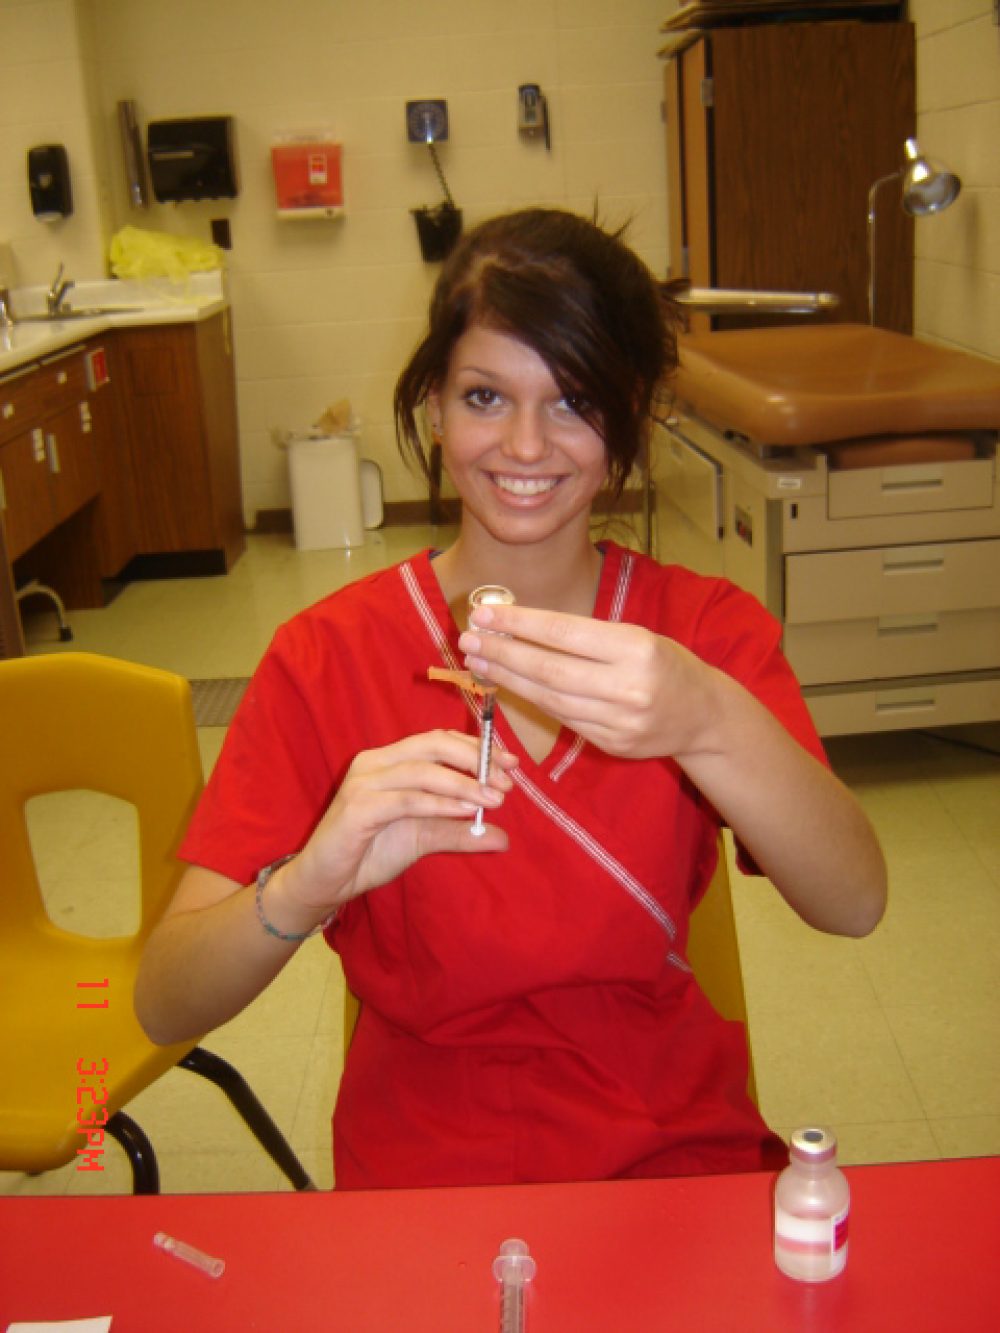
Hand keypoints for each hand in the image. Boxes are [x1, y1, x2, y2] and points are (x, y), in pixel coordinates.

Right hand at [272, 729, 517, 918]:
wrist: (326, 882)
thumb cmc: (369, 853)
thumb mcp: (424, 839)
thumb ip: (460, 833)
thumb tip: (503, 837)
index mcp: (391, 760)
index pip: (439, 740)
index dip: (477, 748)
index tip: (512, 764)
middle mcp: (376, 762)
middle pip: (433, 744)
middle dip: (475, 760)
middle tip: (507, 781)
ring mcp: (364, 782)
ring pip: (422, 770)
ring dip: (463, 784)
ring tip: (494, 799)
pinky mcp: (357, 808)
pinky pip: (406, 800)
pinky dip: (439, 804)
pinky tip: (465, 812)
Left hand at [459, 603, 719, 761]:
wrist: (703, 715)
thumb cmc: (664, 664)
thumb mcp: (637, 636)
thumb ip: (586, 635)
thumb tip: (520, 625)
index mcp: (637, 648)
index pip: (564, 632)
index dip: (519, 624)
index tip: (485, 614)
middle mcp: (628, 686)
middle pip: (550, 669)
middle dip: (503, 653)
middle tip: (469, 640)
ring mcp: (620, 720)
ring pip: (550, 698)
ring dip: (508, 679)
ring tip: (479, 661)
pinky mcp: (612, 744)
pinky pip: (563, 719)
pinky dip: (532, 700)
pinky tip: (508, 685)